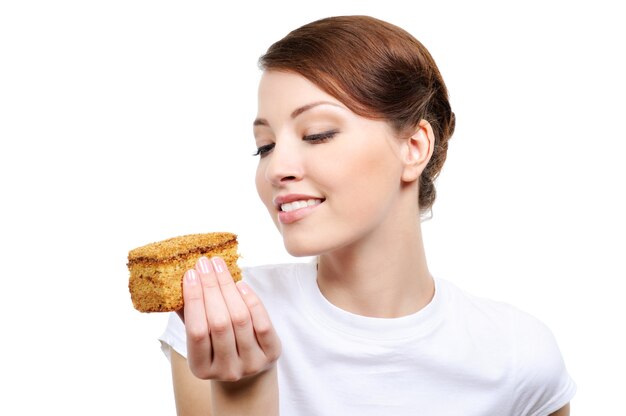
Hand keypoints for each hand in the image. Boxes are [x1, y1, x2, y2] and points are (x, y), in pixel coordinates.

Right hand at [180, 256, 280, 381]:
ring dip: (228, 288)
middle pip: (219, 322)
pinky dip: (251, 300)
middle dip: (210, 287)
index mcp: (201, 368)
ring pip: (240, 319)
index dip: (193, 300)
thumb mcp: (200, 339)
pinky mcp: (271, 353)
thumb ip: (188, 315)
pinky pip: (262, 323)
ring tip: (219, 267)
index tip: (190, 274)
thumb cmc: (217, 347)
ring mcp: (251, 363)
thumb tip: (178, 279)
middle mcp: (227, 369)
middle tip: (204, 263)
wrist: (249, 371)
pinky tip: (241, 284)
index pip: (196, 331)